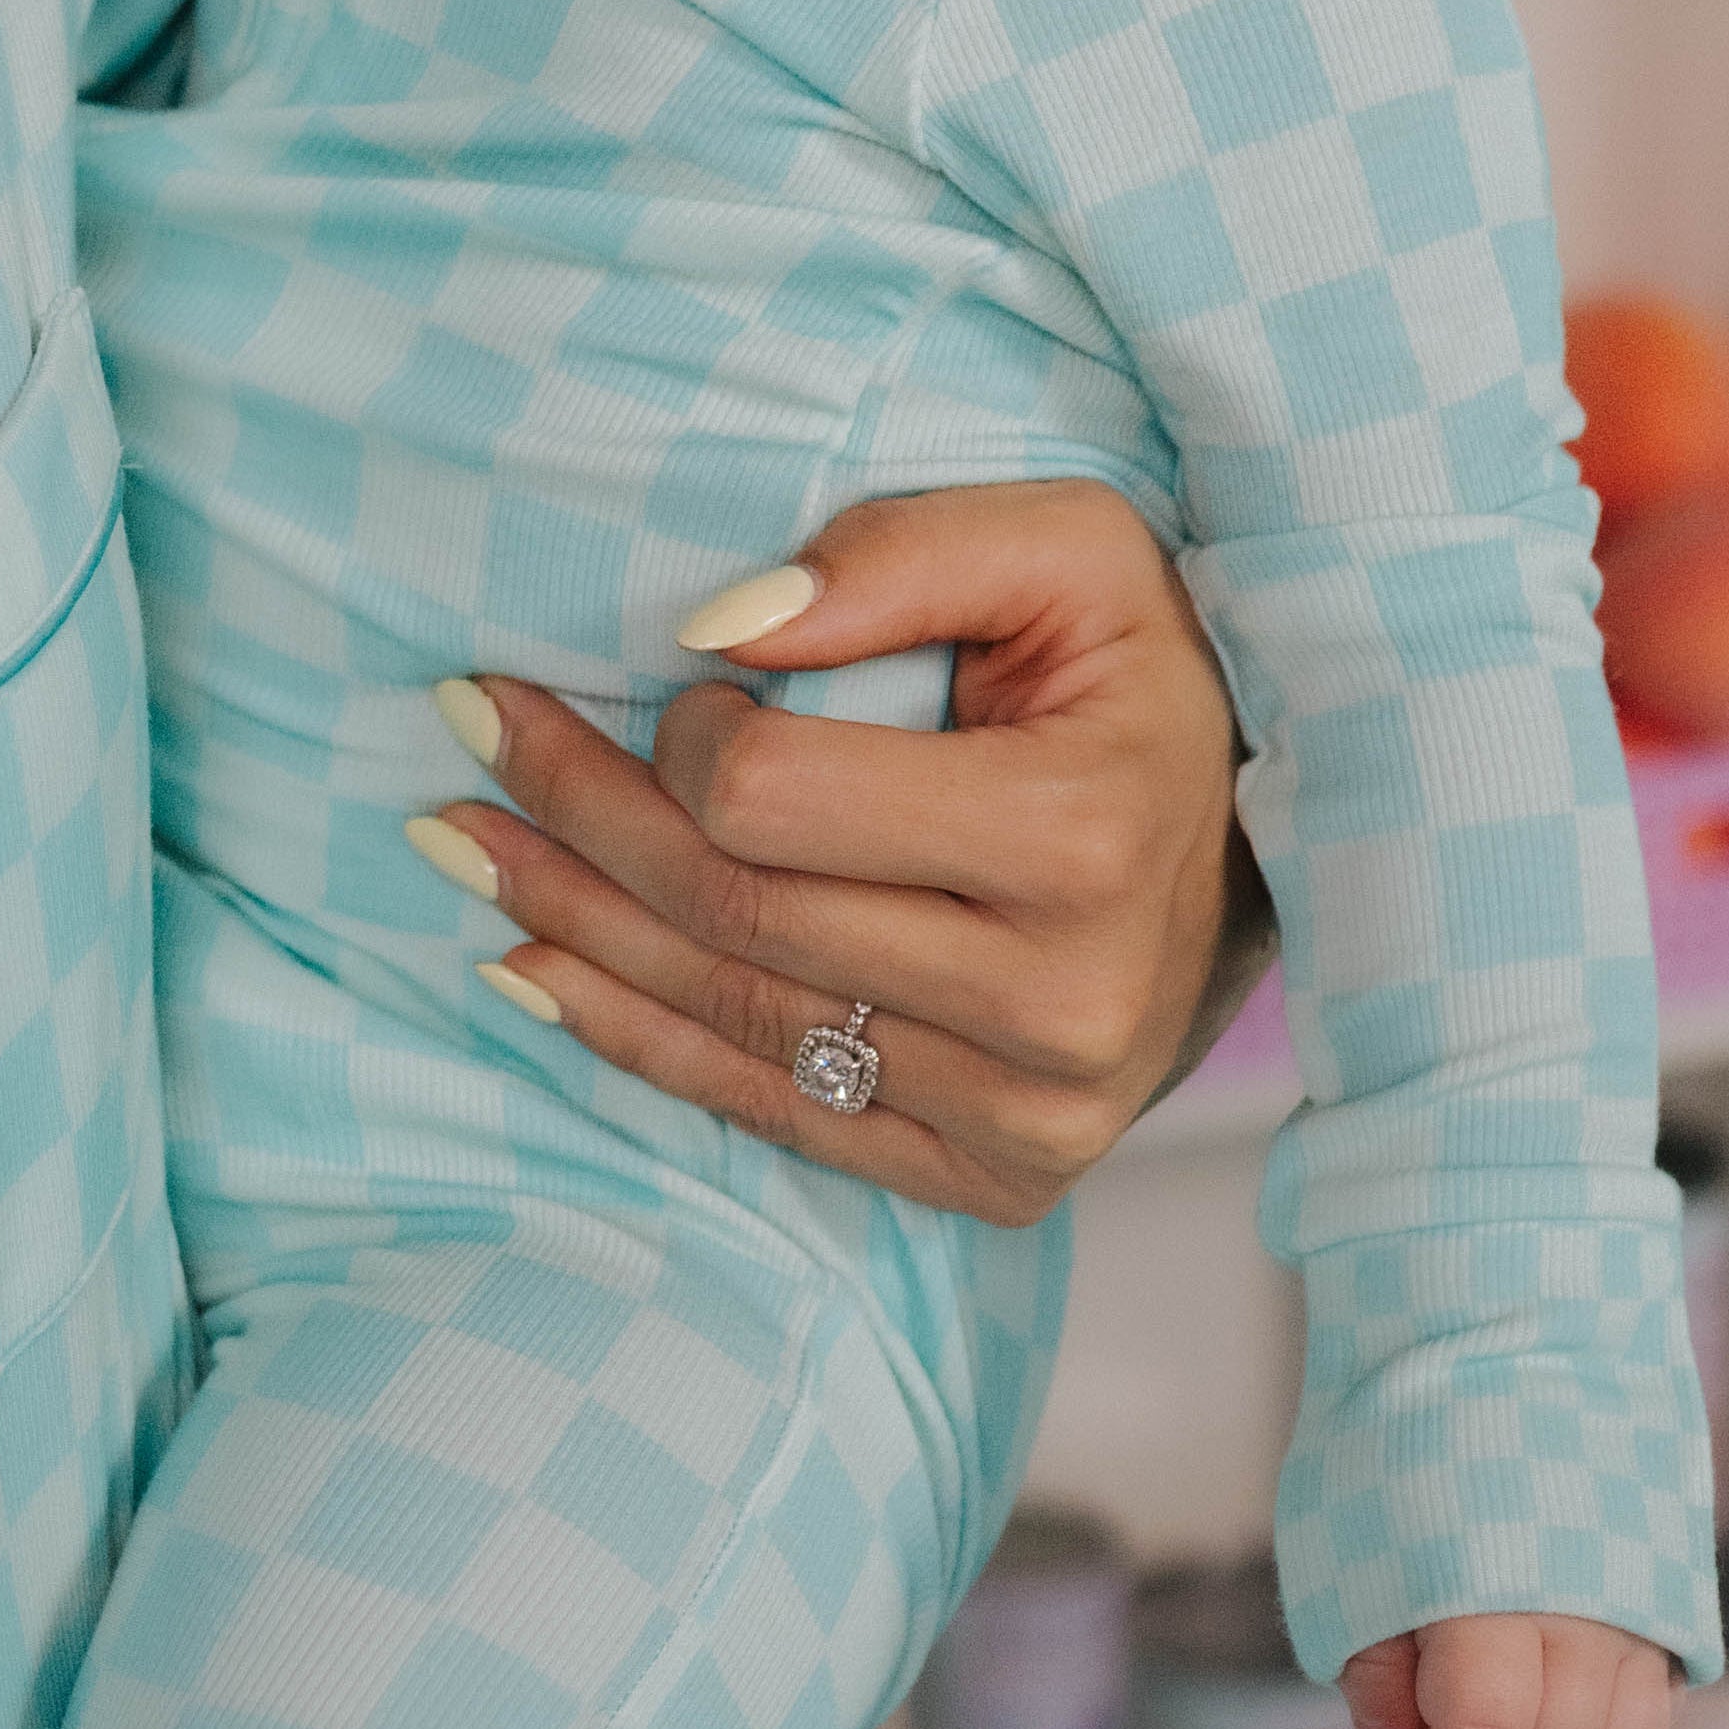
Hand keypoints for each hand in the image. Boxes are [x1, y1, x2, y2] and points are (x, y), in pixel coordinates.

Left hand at [406, 483, 1253, 1226]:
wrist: (1271, 854)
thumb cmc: (1150, 678)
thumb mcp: (1071, 552)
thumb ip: (896, 557)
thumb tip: (707, 628)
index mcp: (1079, 840)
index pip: (777, 801)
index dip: (686, 734)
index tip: (667, 679)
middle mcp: (1057, 1003)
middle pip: (732, 912)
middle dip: (572, 816)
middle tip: (465, 729)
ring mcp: (1029, 1114)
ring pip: (732, 1018)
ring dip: (568, 927)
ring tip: (457, 845)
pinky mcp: (999, 1175)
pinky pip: (773, 1113)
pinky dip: (636, 1041)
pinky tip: (532, 974)